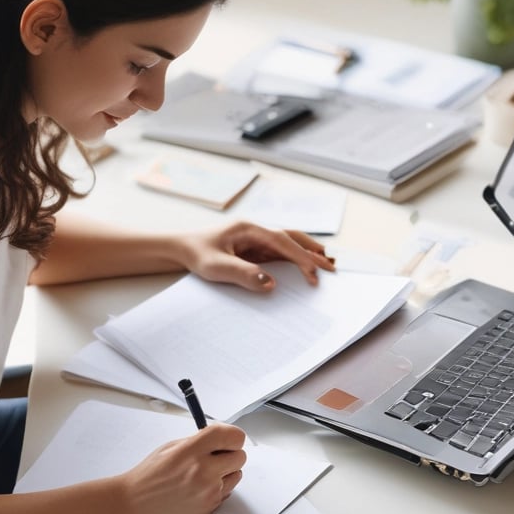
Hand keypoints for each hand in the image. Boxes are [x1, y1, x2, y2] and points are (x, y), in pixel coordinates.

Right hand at [117, 423, 246, 513]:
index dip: (232, 436)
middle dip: (230, 454)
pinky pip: (225, 493)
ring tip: (203, 473)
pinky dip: (217, 488)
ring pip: (236, 475)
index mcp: (191, 452)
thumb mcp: (171, 447)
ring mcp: (207, 493)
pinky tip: (197, 488)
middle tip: (215, 456)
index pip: (232, 436)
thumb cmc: (148, 475)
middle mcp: (203, 472)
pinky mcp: (208, 509)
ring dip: (225, 472)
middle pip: (240, 456)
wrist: (133, 504)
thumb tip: (221, 437)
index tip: (228, 438)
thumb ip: (199, 441)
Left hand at [181, 221, 335, 291]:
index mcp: (249, 229)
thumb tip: (271, 283)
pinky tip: (304, 266)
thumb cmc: (196, 254)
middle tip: (332, 267)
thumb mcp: (215, 267)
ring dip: (307, 252)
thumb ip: (243, 274)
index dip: (300, 257)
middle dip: (312, 251)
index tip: (313, 274)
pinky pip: (279, 252)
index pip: (282, 242)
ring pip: (288, 242)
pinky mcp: (254, 249)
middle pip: (292, 238)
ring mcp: (256, 239)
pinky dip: (295, 258)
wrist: (181, 248)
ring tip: (327, 263)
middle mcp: (256, 231)